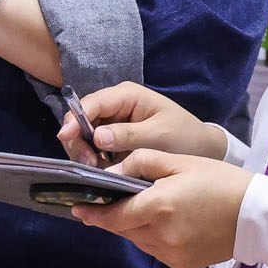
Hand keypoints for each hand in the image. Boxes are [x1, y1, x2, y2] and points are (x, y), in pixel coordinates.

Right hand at [62, 81, 230, 166]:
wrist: (202, 150)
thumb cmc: (184, 136)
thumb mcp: (159, 135)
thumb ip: (128, 135)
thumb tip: (97, 137)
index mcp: (127, 95)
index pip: (92, 103)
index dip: (75, 119)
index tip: (65, 138)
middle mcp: (115, 105)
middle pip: (82, 119)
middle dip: (79, 141)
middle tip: (87, 164)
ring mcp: (113, 122)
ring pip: (84, 135)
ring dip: (85, 153)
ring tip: (96, 170)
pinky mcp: (114, 139)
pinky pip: (94, 148)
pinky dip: (94, 160)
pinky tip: (102, 172)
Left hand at [71, 151, 253, 267]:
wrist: (257, 216)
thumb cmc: (220, 181)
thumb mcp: (179, 161)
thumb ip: (141, 163)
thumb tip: (111, 173)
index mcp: (158, 207)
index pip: (112, 215)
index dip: (92, 212)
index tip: (77, 207)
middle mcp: (161, 235)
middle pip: (122, 229)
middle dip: (112, 217)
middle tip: (106, 203)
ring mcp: (171, 253)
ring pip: (137, 241)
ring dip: (132, 227)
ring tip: (140, 209)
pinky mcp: (181, 264)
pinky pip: (154, 250)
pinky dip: (151, 237)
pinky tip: (164, 224)